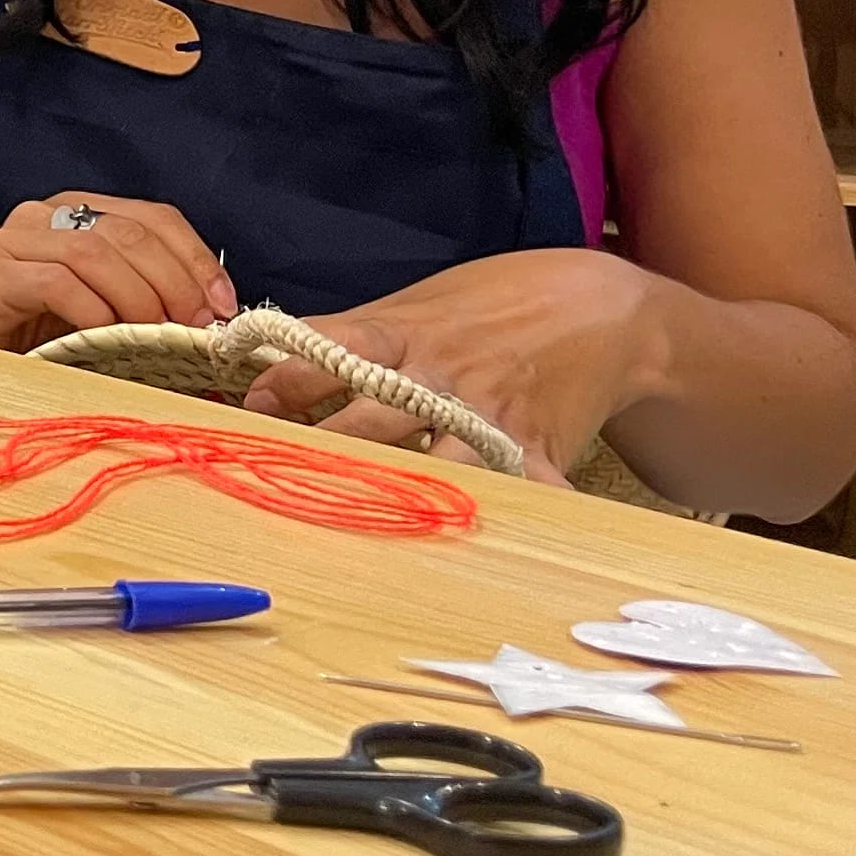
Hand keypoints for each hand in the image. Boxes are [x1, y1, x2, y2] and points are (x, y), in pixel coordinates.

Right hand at [0, 193, 238, 348]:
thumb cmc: (31, 336)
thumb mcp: (101, 313)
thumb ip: (147, 302)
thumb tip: (216, 322)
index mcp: (79, 214)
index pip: (154, 218)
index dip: (195, 259)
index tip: (224, 306)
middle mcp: (44, 215)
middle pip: (128, 233)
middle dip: (174, 283)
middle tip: (194, 329)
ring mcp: (12, 241)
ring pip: (94, 251)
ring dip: (137, 298)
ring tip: (155, 336)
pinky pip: (55, 281)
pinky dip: (91, 310)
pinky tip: (103, 337)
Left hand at [240, 251, 667, 487]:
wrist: (600, 307)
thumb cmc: (493, 305)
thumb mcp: (416, 305)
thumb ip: (351, 335)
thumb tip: (272, 359)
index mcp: (403, 334)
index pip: (332, 352)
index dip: (290, 380)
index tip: (255, 407)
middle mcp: (440, 375)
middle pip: (373, 417)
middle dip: (328, 450)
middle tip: (286, 481)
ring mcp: (487, 413)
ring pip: (436, 458)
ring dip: (403, 489)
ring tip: (363, 522)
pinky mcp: (534, 446)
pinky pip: (524, 488)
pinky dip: (517, 514)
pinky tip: (498, 550)